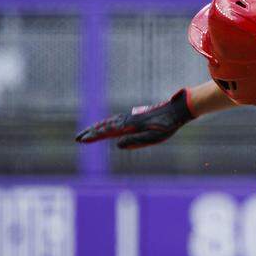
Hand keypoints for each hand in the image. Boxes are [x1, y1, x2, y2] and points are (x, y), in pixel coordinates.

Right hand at [75, 89, 194, 149]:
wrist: (178, 110)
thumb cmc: (168, 126)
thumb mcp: (154, 137)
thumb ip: (136, 141)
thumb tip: (117, 145)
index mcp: (131, 126)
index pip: (108, 131)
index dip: (95, 136)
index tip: (82, 140)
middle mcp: (129, 120)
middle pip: (106, 125)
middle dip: (92, 132)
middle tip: (77, 138)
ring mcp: (132, 117)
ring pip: (111, 121)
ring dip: (98, 127)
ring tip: (88, 133)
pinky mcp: (137, 117)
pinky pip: (118, 120)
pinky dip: (108, 123)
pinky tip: (107, 126)